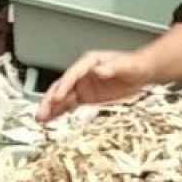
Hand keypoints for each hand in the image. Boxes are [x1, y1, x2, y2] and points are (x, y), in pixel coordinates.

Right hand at [37, 50, 151, 121]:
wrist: (141, 72)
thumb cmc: (133, 65)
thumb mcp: (124, 65)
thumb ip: (111, 67)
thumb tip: (98, 70)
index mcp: (88, 62)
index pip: (72, 75)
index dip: (64, 86)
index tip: (57, 98)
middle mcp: (82, 74)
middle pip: (62, 86)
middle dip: (50, 99)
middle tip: (41, 112)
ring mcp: (83, 85)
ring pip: (63, 97)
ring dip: (51, 107)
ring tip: (41, 119)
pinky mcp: (87, 96)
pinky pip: (70, 104)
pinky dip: (60, 111)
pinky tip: (52, 118)